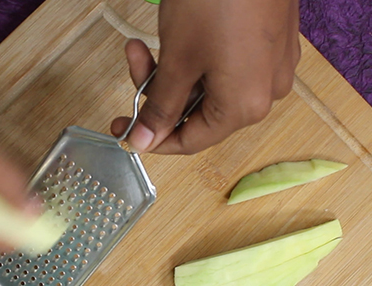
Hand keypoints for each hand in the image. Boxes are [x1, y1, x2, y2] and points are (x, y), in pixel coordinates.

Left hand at [112, 0, 299, 154]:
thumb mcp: (177, 60)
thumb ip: (160, 107)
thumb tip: (143, 142)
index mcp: (244, 107)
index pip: (190, 141)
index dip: (152, 138)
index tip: (125, 127)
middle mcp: (265, 92)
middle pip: (198, 111)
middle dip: (158, 91)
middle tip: (132, 63)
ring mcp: (271, 64)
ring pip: (209, 85)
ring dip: (172, 69)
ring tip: (141, 42)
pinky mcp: (271, 39)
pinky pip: (227, 64)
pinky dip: (196, 56)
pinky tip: (177, 33)